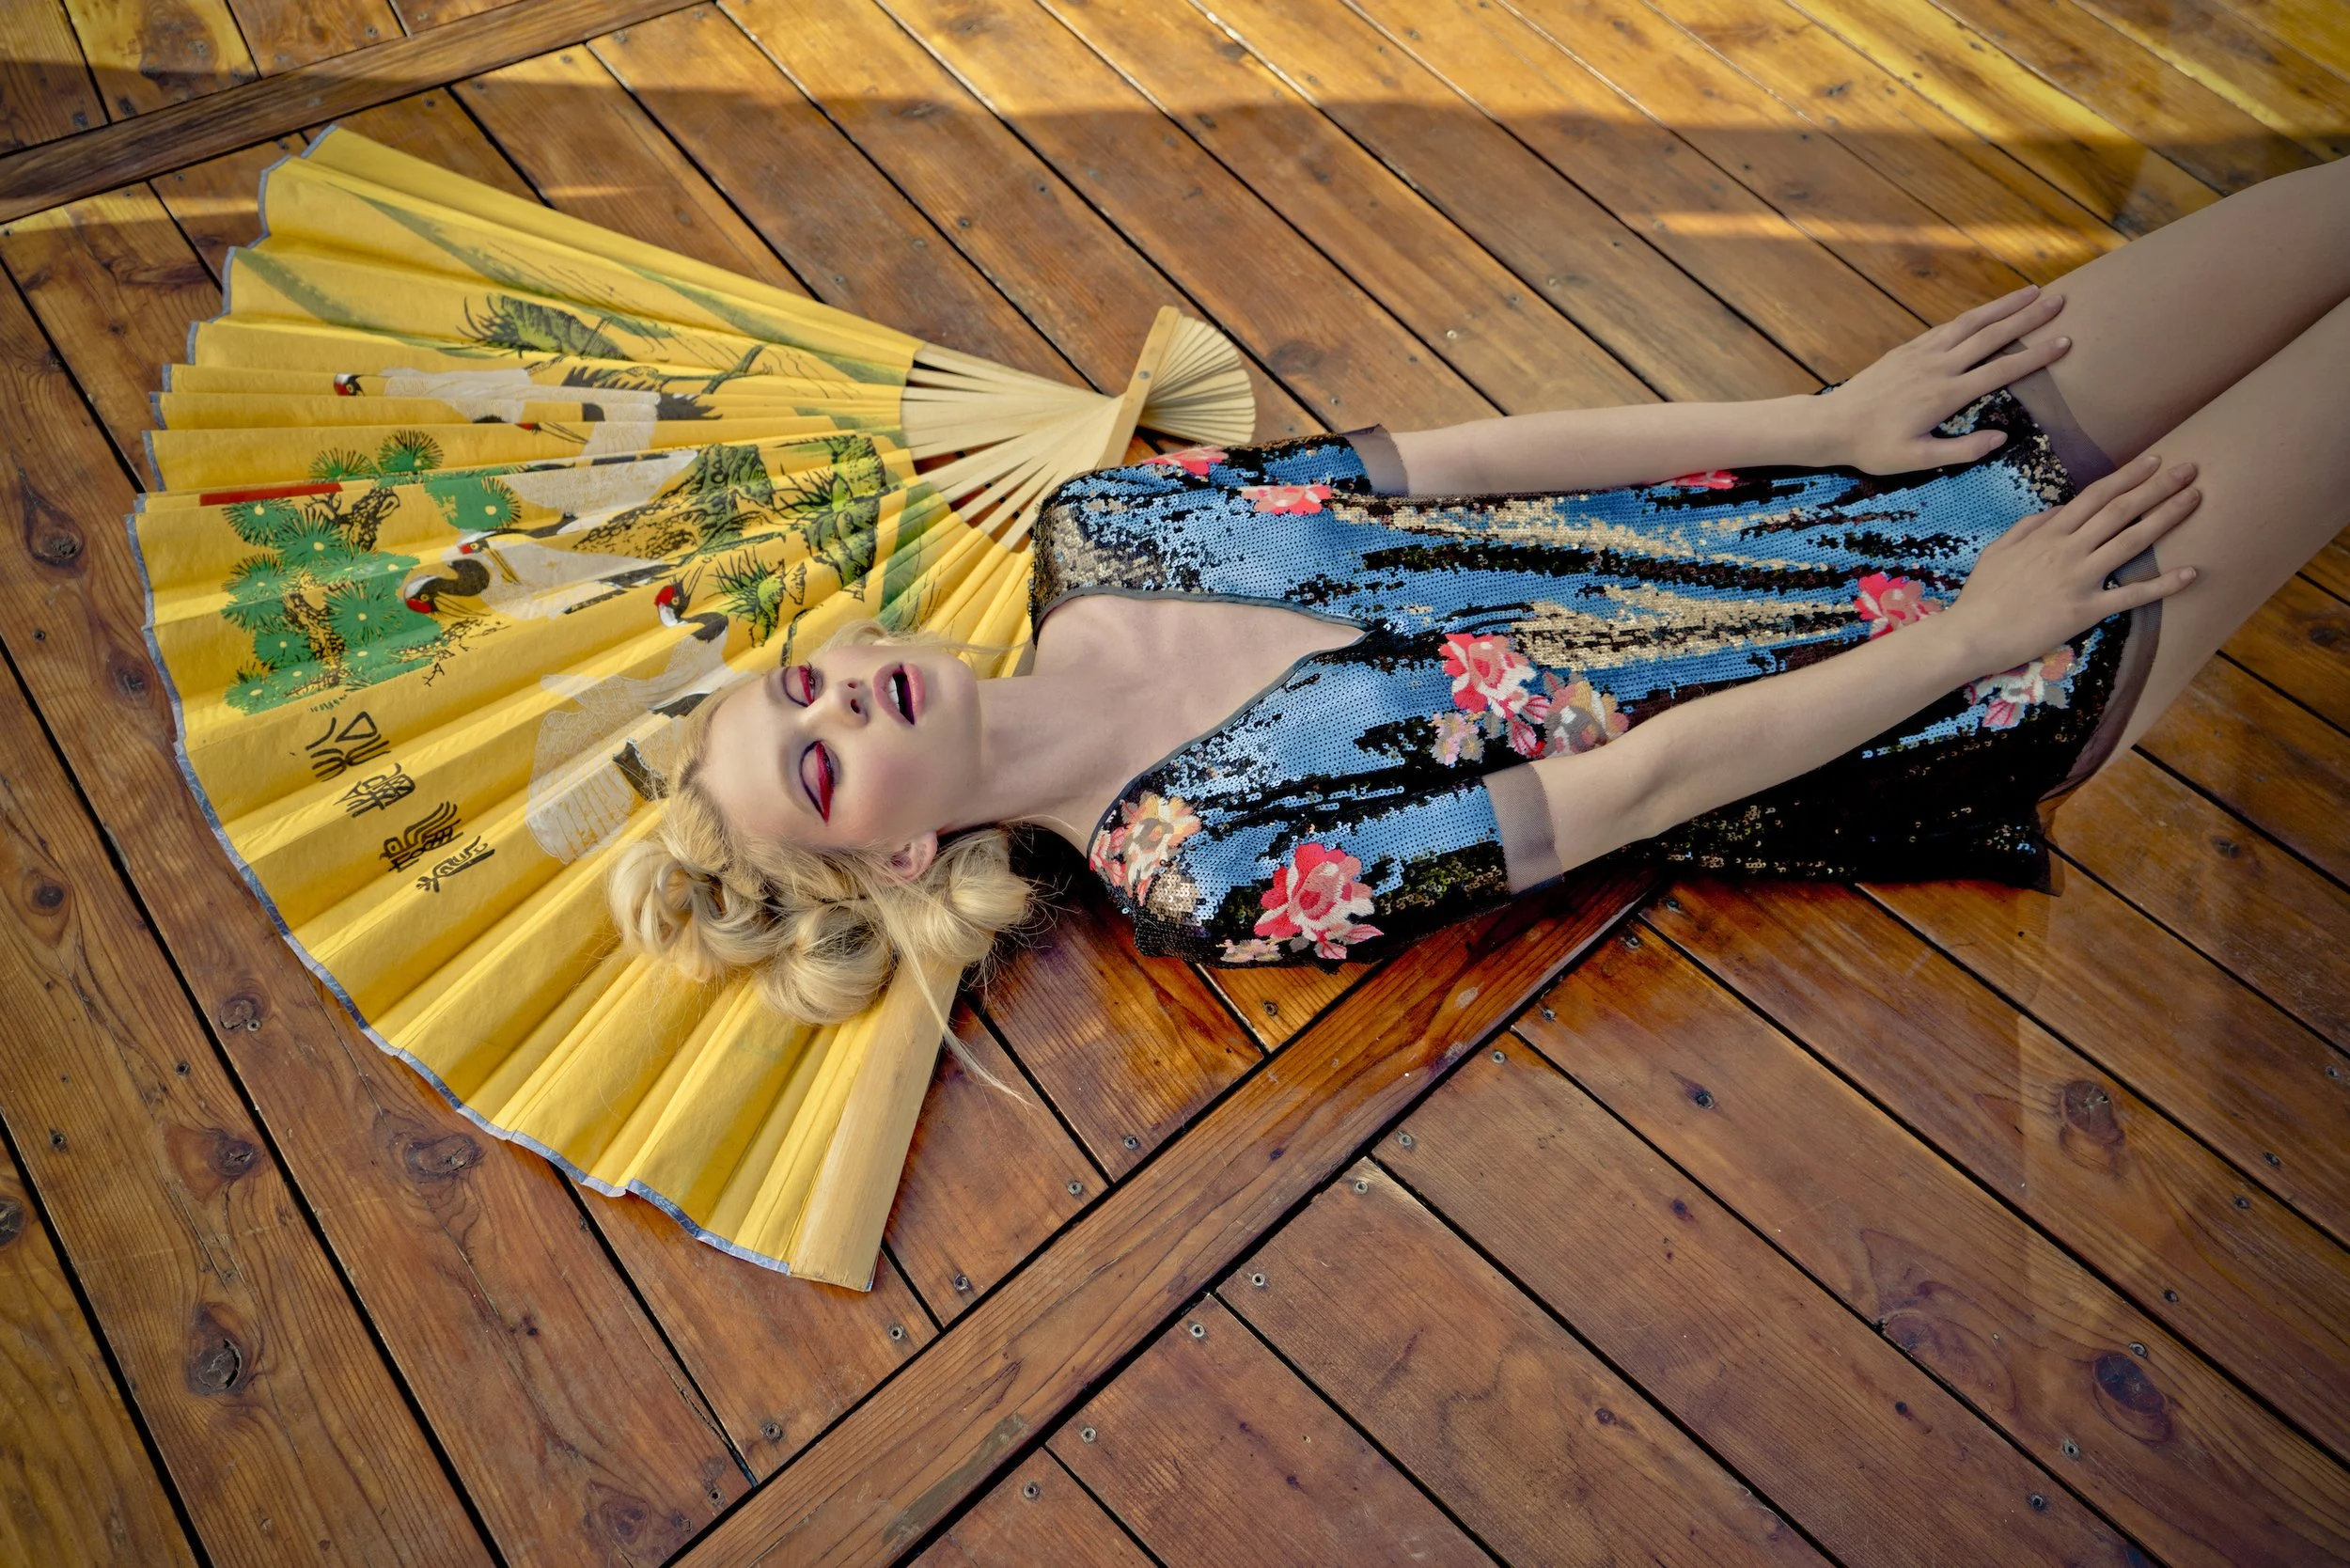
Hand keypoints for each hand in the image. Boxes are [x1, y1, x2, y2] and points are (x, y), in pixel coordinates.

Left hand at [1820, 285, 2071, 473]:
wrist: (1831, 425)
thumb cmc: (1873, 447)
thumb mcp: (1917, 458)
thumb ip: (1962, 450)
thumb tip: (2003, 438)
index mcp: (1945, 394)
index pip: (2001, 370)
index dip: (2036, 356)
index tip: (2065, 342)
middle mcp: (1937, 366)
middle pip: (1991, 335)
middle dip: (2028, 317)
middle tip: (2061, 301)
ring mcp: (1921, 353)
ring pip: (1970, 323)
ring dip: (2003, 306)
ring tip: (2033, 291)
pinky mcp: (1907, 348)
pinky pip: (1946, 326)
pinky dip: (1972, 315)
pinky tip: (1986, 310)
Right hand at [1943, 451, 2201, 676]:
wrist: (1972, 635)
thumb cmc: (1981, 594)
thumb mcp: (1998, 550)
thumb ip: (2030, 527)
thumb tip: (2059, 511)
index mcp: (2048, 534)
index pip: (2095, 496)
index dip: (2127, 476)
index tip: (2154, 460)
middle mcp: (2068, 550)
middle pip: (2120, 511)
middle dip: (2157, 487)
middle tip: (2189, 469)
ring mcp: (2080, 579)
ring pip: (2131, 541)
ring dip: (2166, 517)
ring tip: (2194, 499)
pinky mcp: (2086, 610)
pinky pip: (2131, 595)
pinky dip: (2163, 584)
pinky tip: (2191, 572)